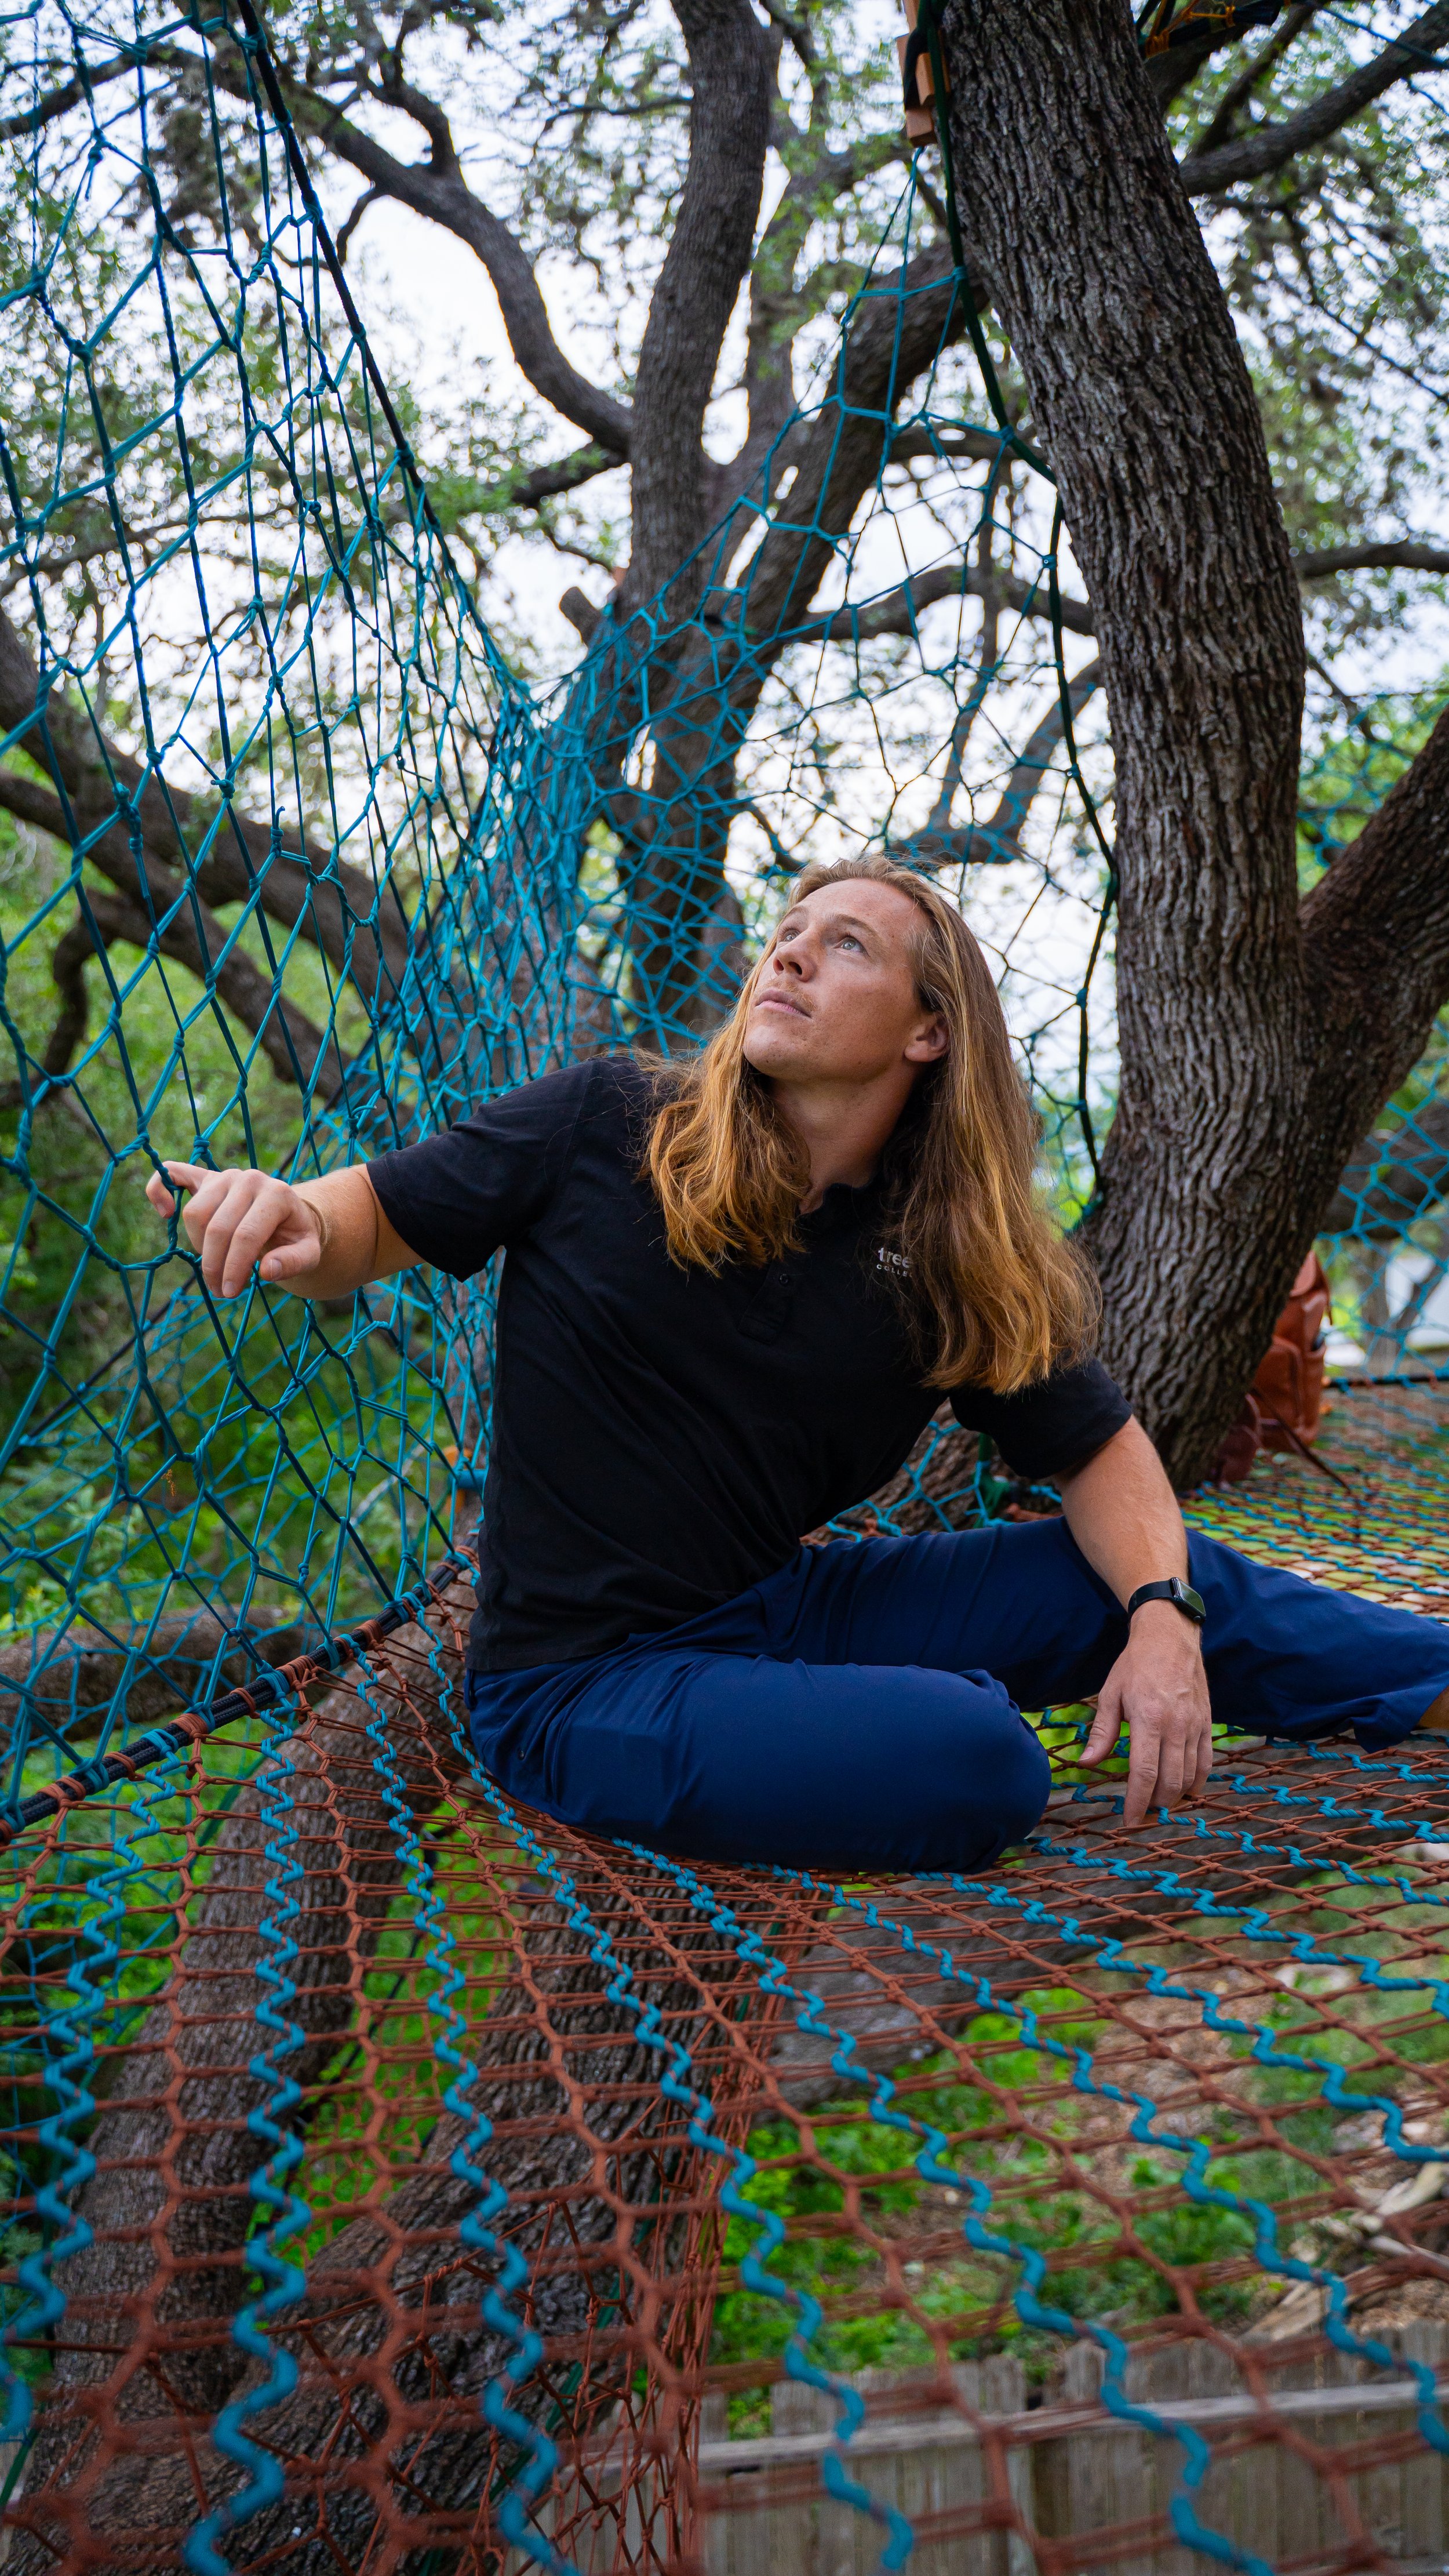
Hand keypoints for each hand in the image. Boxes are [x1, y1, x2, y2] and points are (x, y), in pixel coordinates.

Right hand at [145, 1161, 322, 1298]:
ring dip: (199, 1246)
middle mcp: (248, 1179)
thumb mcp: (308, 1254)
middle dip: (214, 1265)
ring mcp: (224, 1176)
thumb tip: (266, 1270)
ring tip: (215, 1263)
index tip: (230, 1292)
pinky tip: (164, 1211)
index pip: (246, 1235)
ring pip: (195, 1213)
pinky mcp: (205, 1176)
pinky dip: (160, 1189)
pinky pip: (172, 1173)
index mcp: (277, 1194)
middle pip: (217, 1228)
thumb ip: (293, 1263)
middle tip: (220, 1290)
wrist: (288, 1215)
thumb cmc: (294, 1237)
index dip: (234, 1267)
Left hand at [1077, 1603, 1212, 1827]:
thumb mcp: (1110, 1694)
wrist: (1170, 1637)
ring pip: (1189, 1775)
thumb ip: (1102, 1733)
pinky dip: (1197, 1781)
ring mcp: (1195, 1725)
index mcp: (1148, 1719)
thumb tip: (1086, 1763)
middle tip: (1142, 1815)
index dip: (1137, 1802)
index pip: (1144, 1773)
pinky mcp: (1207, 1723)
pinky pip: (1206, 1761)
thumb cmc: (1135, 1665)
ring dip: (1175, 1797)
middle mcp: (1176, 1726)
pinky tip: (1185, 1790)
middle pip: (1170, 1781)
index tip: (1129, 1821)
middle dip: (1155, 1805)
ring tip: (1158, 1805)